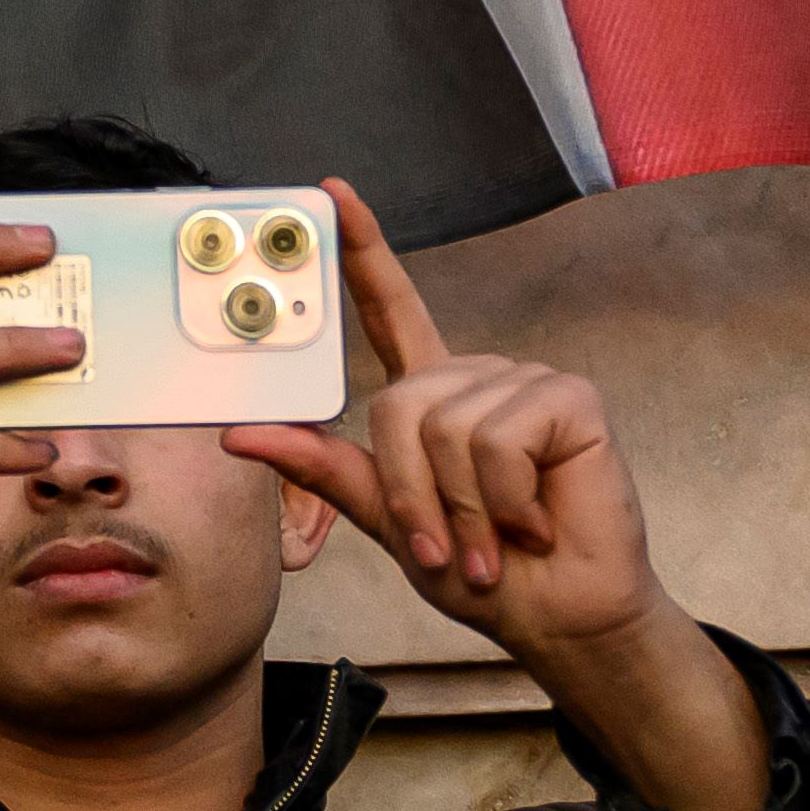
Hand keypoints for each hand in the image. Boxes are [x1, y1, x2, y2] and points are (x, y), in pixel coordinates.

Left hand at [223, 193, 758, 810]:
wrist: (562, 617)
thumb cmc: (486, 575)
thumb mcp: (392, 522)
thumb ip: (326, 469)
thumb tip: (241, 431)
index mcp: (434, 397)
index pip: (391, 308)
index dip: (363, 251)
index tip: (331, 193)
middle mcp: (476, 377)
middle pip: (401, 406)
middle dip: (417, 494)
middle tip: (454, 546)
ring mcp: (524, 381)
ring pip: (447, 429)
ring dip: (466, 508)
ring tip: (499, 538)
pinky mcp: (568, 397)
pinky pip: (498, 439)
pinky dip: (506, 498)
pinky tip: (538, 520)